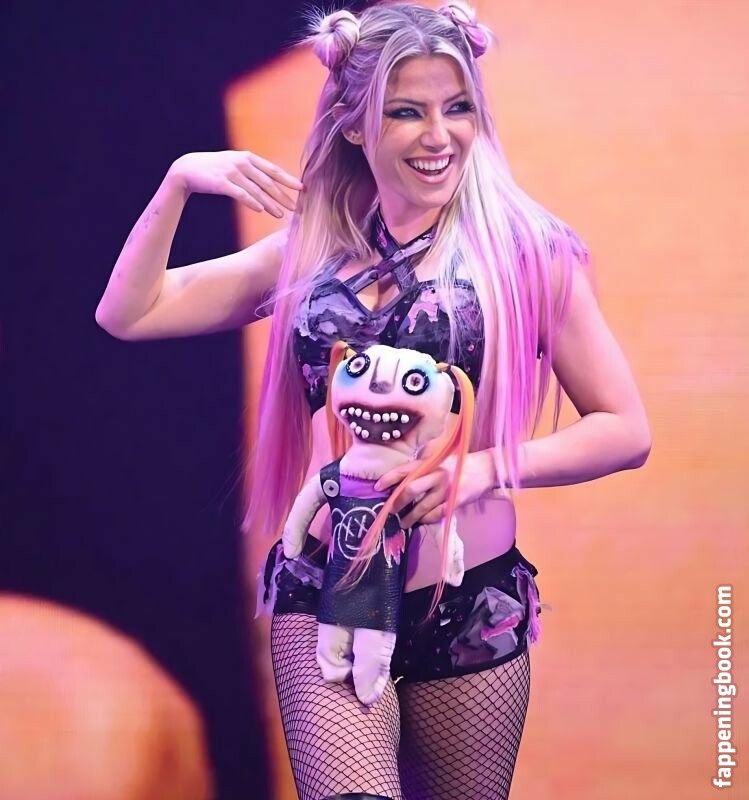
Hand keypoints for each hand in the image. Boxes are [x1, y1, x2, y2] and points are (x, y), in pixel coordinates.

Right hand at [167, 150, 302, 217]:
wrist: (187, 169)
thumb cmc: (215, 169)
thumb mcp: (236, 165)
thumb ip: (253, 172)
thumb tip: (272, 185)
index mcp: (248, 157)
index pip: (273, 170)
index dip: (289, 180)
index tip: (302, 189)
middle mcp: (242, 163)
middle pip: (268, 182)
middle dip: (284, 196)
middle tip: (297, 208)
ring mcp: (232, 172)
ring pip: (257, 190)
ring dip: (271, 203)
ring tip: (282, 215)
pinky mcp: (222, 182)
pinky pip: (240, 194)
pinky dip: (252, 202)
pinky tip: (261, 210)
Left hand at [374, 450, 495, 527]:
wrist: (486, 470)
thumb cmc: (460, 463)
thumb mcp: (440, 457)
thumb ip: (423, 463)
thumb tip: (403, 476)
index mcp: (430, 462)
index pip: (404, 470)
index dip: (389, 479)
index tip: (377, 487)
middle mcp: (436, 475)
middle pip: (410, 489)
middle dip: (397, 502)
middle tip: (391, 511)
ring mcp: (446, 490)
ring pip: (422, 507)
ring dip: (410, 517)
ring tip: (404, 523)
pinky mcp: (455, 502)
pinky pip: (436, 515)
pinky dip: (427, 520)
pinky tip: (422, 522)